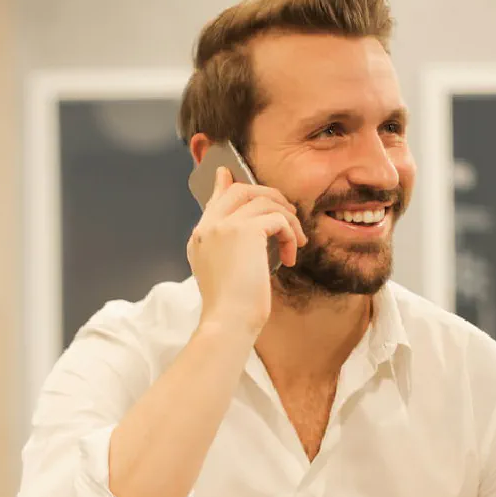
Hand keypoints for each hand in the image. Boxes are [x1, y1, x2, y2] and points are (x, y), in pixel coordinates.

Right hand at [187, 166, 306, 334]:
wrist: (228, 322)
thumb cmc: (232, 309)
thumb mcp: (227, 275)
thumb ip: (233, 250)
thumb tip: (254, 235)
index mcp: (200, 238)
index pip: (215, 200)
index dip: (226, 185)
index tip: (228, 174)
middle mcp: (208, 227)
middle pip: (240, 190)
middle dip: (269, 196)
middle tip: (288, 212)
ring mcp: (224, 225)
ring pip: (264, 200)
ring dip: (287, 219)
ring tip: (295, 242)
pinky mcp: (245, 230)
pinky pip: (277, 218)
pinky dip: (289, 232)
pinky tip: (291, 255)